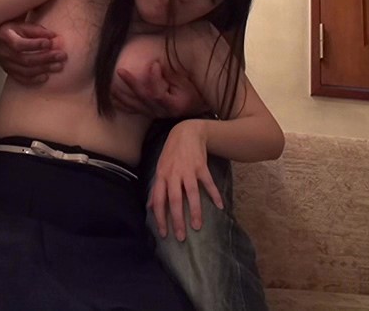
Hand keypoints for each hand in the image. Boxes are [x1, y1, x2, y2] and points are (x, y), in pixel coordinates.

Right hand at [0, 21, 66, 84]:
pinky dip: (35, 79)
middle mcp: (2, 51)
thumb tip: (53, 37)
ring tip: (58, 65)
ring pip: (25, 71)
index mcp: (4, 35)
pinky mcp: (9, 71)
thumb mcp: (26, 25)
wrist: (6, 36)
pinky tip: (46, 76)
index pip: (19, 44)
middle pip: (24, 59)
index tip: (49, 43)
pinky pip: (22, 79)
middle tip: (61, 55)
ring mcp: (5, 63)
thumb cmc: (18, 28)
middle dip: (45, 58)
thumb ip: (39, 31)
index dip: (35, 45)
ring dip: (44, 69)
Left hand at [113, 61, 207, 117]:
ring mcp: (157, 114)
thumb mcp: (186, 80)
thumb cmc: (194, 87)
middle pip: (144, 100)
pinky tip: (113, 99)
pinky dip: (123, 104)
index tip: (155, 64)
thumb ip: (170, 74)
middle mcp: (164, 113)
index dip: (153, 80)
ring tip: (110, 85)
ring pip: (136, 107)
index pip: (158, 94)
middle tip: (120, 71)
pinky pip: (134, 110)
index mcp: (175, 105)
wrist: (200, 101)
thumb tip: (154, 66)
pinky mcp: (151, 113)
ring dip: (122, 95)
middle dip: (131, 84)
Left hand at [148, 120, 223, 240]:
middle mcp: (173, 174)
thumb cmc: (172, 153)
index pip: (158, 200)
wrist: (186, 132)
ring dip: (195, 211)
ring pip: (191, 193)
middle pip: (174, 200)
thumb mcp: (160, 169)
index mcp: (161, 176)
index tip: (163, 233)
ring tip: (198, 226)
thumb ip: (156, 188)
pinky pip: (208, 183)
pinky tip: (219, 206)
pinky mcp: (201, 166)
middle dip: (177, 220)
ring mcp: (187, 170)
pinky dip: (214, 194)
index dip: (160, 218)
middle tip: (180, 237)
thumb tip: (149, 206)